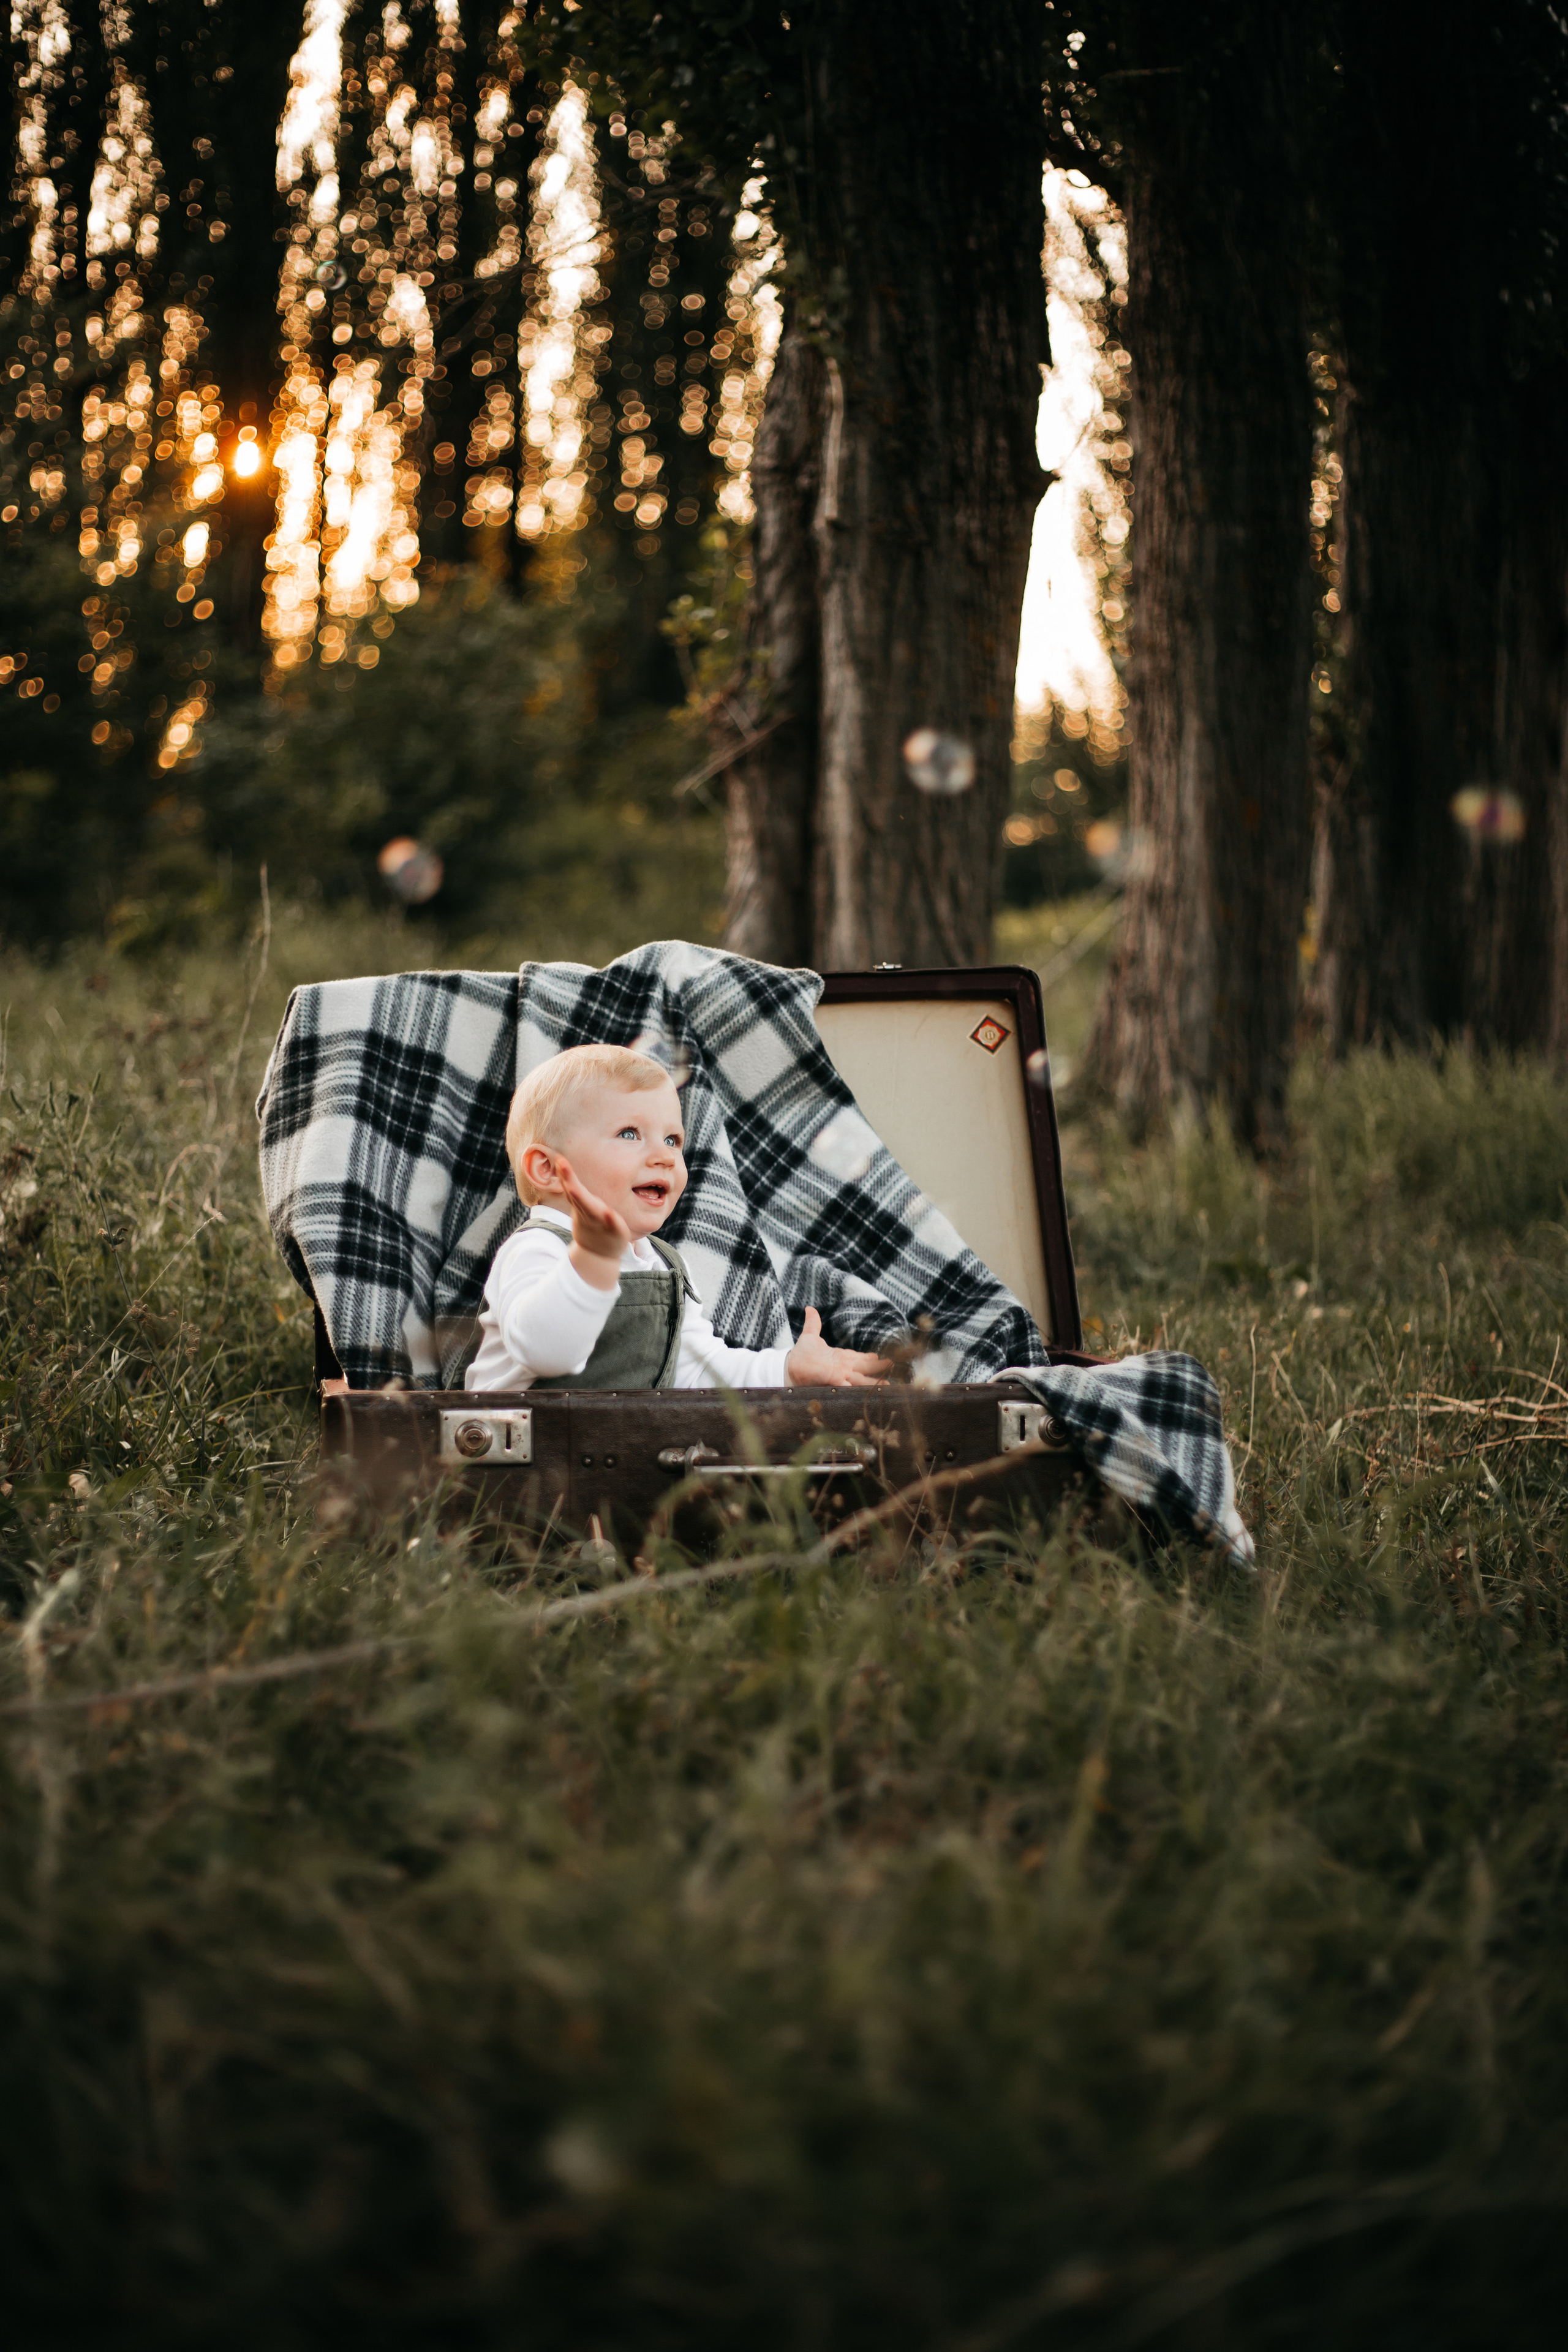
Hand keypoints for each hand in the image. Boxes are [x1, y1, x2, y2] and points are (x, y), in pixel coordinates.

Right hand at [555, 1154, 631, 1291]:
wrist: (598, 1254)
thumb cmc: (592, 1226)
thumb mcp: (582, 1209)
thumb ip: (575, 1194)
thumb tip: (564, 1176)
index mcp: (583, 1205)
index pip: (572, 1187)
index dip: (565, 1174)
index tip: (559, 1159)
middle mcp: (589, 1212)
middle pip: (577, 1195)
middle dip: (569, 1180)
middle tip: (561, 1163)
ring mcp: (601, 1222)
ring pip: (591, 1209)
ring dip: (583, 1198)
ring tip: (574, 1187)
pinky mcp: (616, 1231)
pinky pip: (613, 1224)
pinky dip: (610, 1219)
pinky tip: (609, 1213)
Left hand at [785, 1307, 889, 1388]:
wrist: (790, 1367)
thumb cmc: (801, 1355)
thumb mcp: (809, 1337)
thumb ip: (813, 1324)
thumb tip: (810, 1309)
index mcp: (840, 1357)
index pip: (858, 1357)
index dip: (868, 1357)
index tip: (878, 1356)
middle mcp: (843, 1367)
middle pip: (864, 1367)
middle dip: (878, 1368)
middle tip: (892, 1367)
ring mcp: (840, 1374)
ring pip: (861, 1379)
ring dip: (874, 1381)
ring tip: (888, 1384)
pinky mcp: (835, 1381)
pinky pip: (851, 1386)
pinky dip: (861, 1389)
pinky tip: (871, 1392)